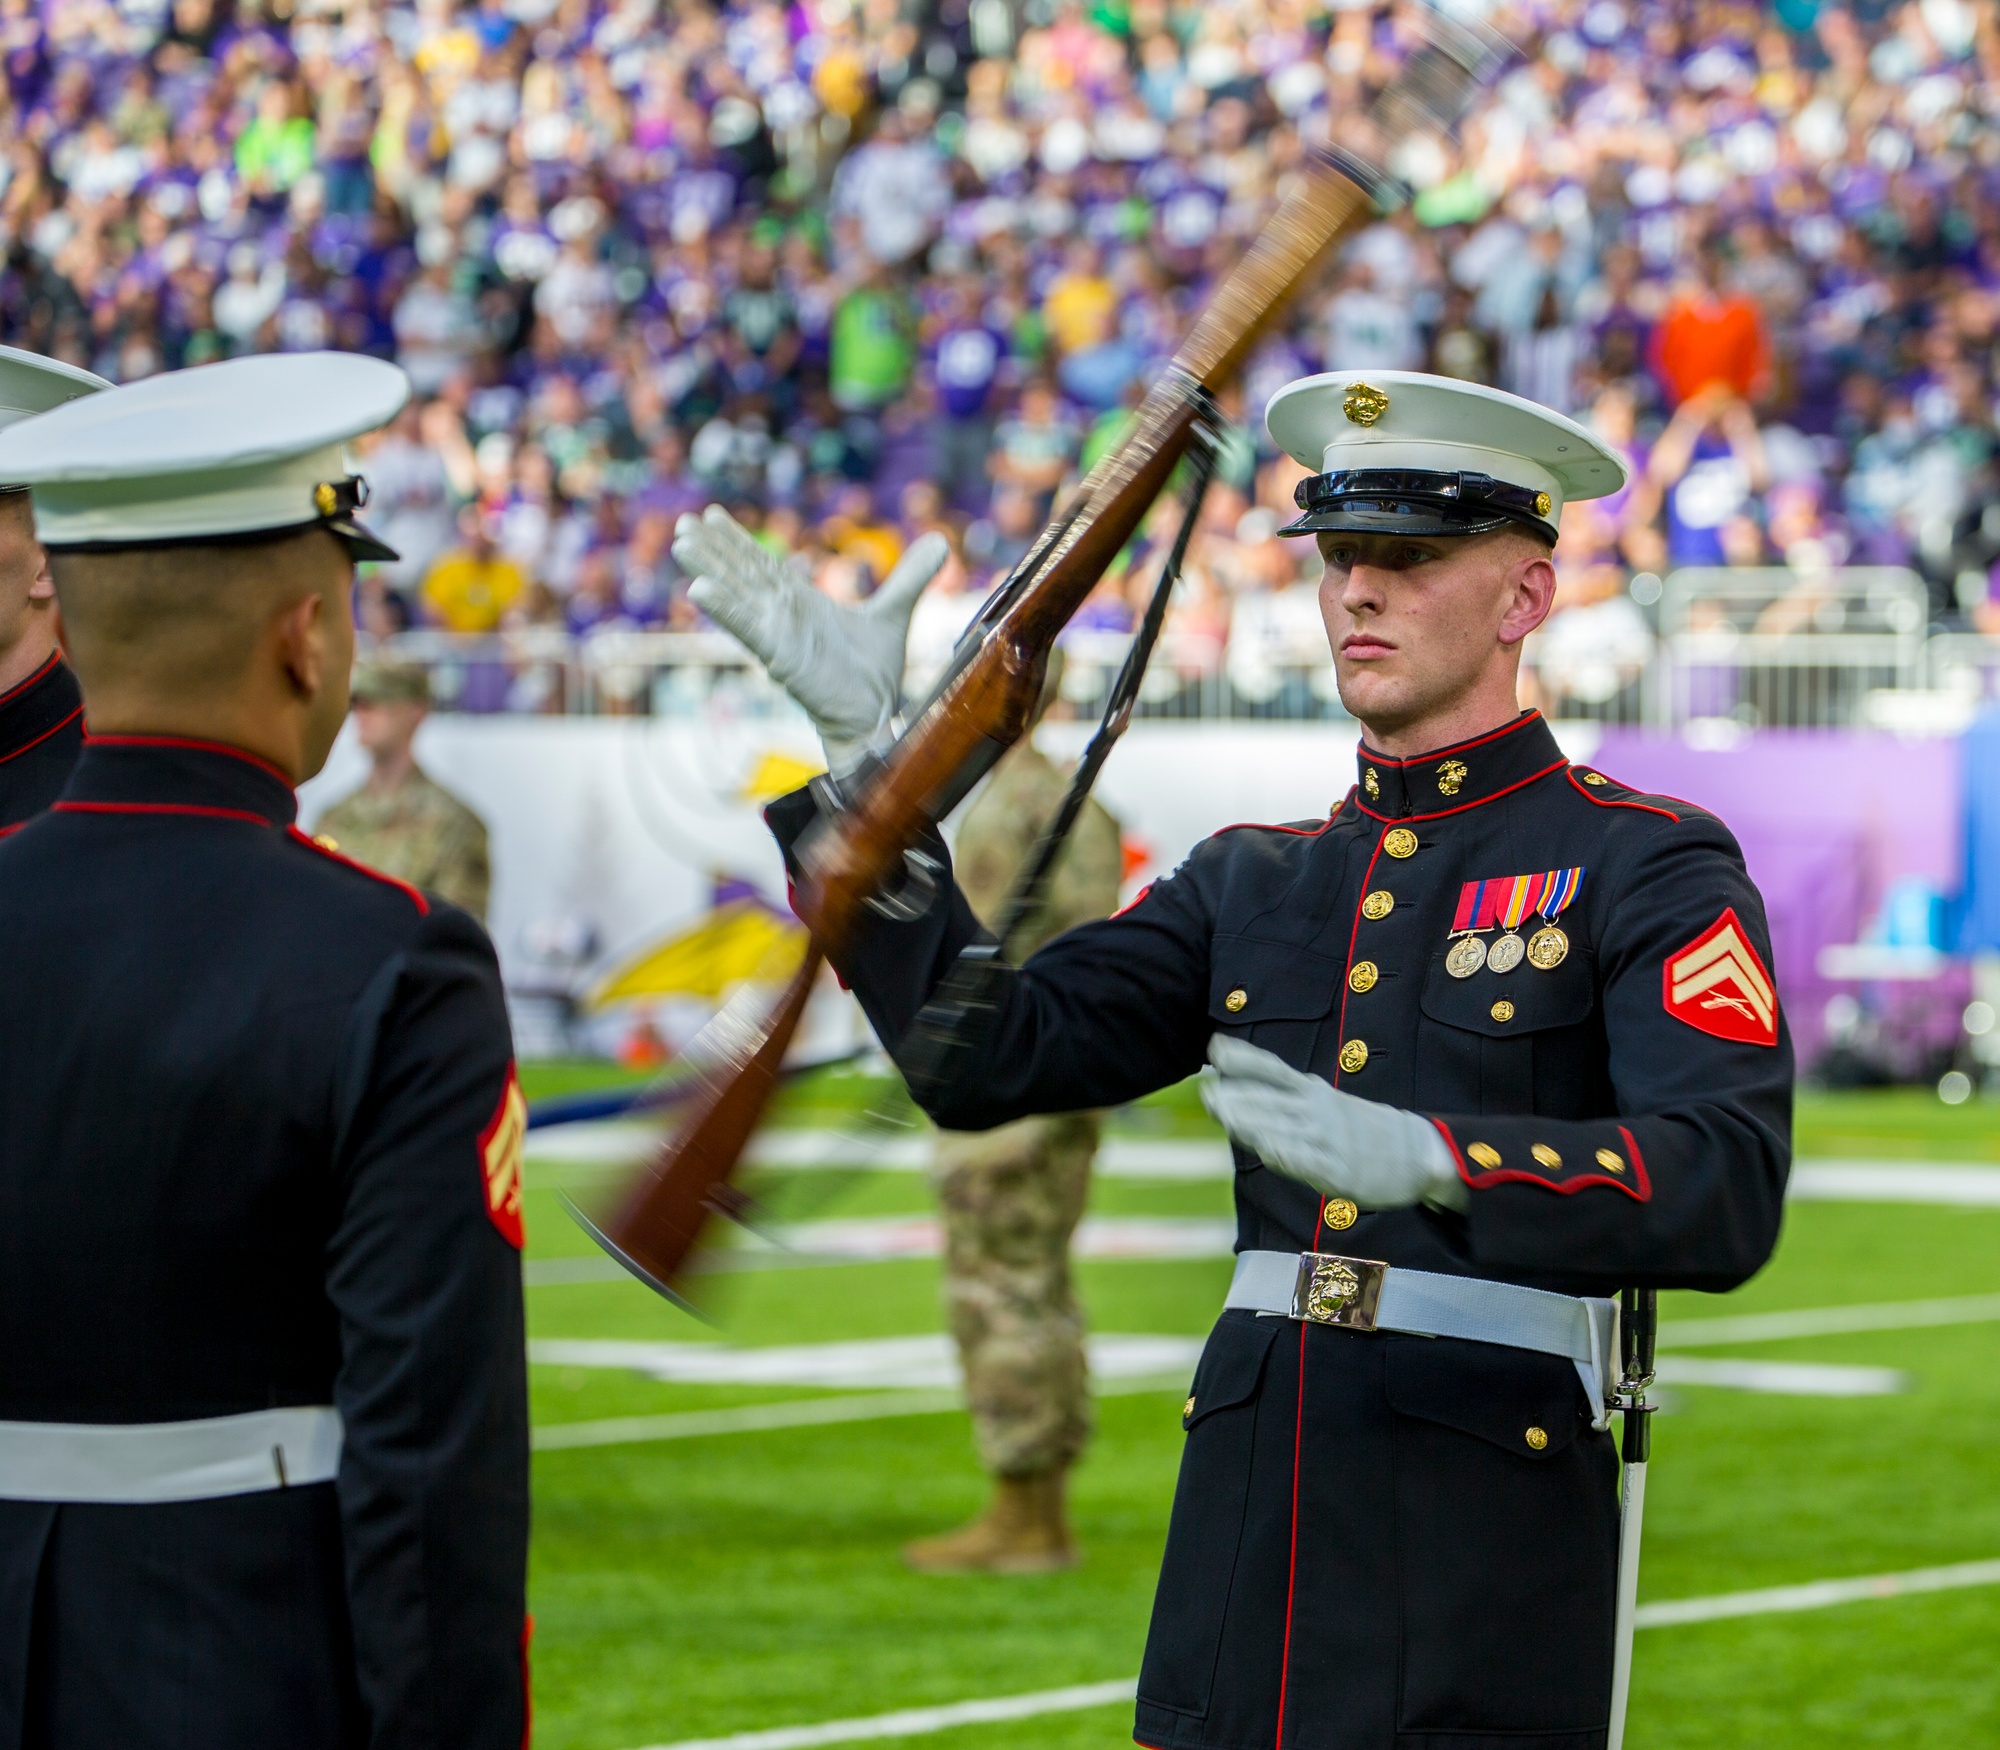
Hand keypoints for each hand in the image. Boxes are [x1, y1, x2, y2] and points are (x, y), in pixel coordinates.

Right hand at [674, 506, 947, 777]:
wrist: (874, 717)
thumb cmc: (873, 675)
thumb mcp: (894, 614)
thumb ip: (910, 578)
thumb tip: (940, 541)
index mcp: (802, 604)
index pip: (764, 565)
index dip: (738, 541)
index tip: (713, 515)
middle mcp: (783, 616)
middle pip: (742, 573)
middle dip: (714, 548)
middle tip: (684, 522)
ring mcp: (779, 634)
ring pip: (737, 595)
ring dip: (709, 568)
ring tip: (681, 543)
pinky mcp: (781, 656)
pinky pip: (748, 628)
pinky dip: (725, 608)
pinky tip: (699, 589)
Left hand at [1199, 1036, 1467, 1213]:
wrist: (1417, 1151)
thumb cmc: (1359, 1126)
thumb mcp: (1323, 1099)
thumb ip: (1283, 1094)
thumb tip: (1235, 1083)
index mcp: (1313, 1091)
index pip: (1273, 1070)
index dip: (1243, 1058)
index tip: (1214, 1048)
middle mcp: (1318, 1111)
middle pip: (1271, 1100)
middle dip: (1236, 1095)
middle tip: (1206, 1091)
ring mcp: (1328, 1140)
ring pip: (1284, 1128)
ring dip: (1252, 1122)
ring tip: (1224, 1114)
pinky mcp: (1339, 1171)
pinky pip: (1310, 1162)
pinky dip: (1289, 1155)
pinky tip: (1268, 1150)